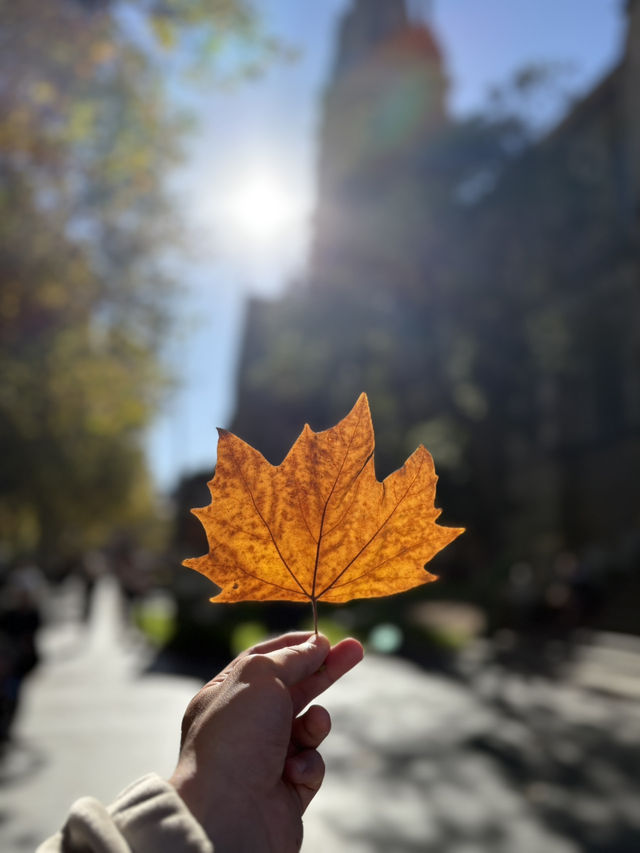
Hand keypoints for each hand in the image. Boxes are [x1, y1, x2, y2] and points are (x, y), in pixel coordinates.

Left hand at [169, 631, 362, 852]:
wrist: (230, 816)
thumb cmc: (236, 738)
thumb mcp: (261, 676)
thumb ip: (291, 657)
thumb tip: (315, 644)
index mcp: (224, 695)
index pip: (264, 660)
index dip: (295, 646)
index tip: (325, 637)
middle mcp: (242, 725)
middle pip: (293, 688)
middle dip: (325, 670)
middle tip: (356, 650)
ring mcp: (263, 759)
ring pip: (307, 728)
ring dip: (316, 724)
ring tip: (312, 727)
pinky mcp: (284, 791)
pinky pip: (311, 766)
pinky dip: (309, 765)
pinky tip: (294, 773)